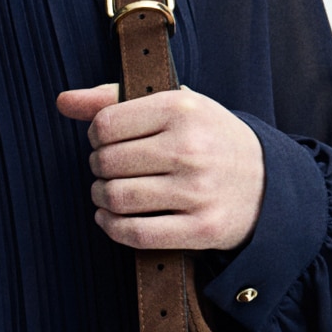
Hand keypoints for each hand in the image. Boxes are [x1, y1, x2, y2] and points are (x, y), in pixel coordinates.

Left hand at [56, 81, 264, 259]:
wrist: (267, 183)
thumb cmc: (210, 139)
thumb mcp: (175, 105)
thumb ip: (116, 98)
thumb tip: (63, 102)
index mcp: (182, 109)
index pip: (105, 124)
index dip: (96, 136)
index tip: (106, 142)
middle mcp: (190, 148)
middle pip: (107, 162)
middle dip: (98, 168)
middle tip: (108, 170)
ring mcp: (197, 191)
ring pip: (117, 197)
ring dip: (101, 198)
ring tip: (108, 193)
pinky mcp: (201, 229)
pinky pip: (136, 233)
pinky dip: (112, 227)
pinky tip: (111, 218)